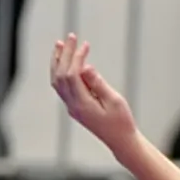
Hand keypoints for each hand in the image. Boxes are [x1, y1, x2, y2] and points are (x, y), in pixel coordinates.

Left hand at [50, 34, 136, 149]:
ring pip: (57, 81)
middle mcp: (73, 106)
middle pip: (61, 76)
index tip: (85, 45)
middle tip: (69, 37)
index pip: (72, 75)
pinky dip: (60, 72)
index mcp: (82, 105)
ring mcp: (72, 107)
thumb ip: (98, 83)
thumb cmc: (122, 122)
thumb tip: (85, 67)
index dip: (76, 57)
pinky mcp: (75, 108)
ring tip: (59, 46)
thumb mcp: (114, 101)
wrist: (121, 141)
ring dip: (57, 62)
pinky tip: (65, 63)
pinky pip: (61, 87)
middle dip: (64, 55)